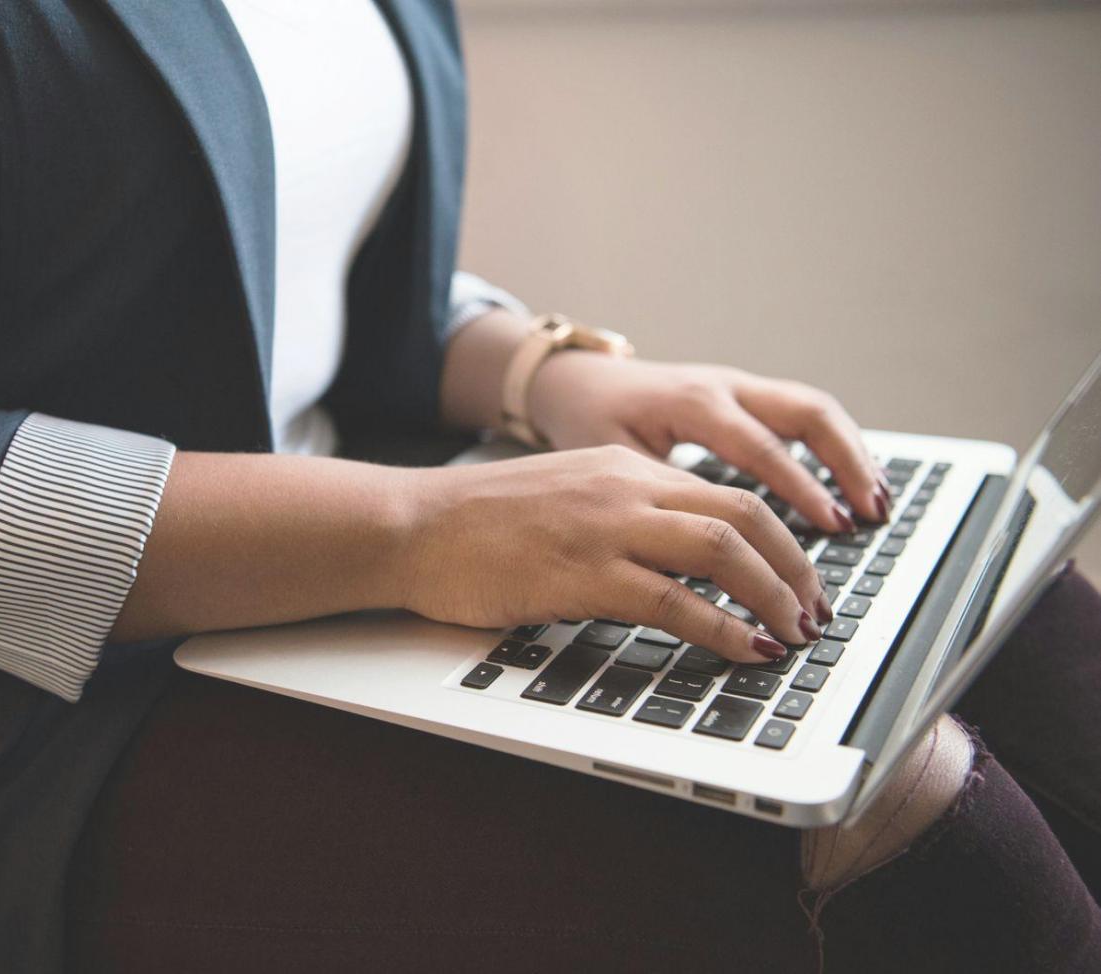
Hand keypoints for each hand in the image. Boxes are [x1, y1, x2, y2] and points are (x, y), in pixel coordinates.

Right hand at [403, 445, 831, 662]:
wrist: (412, 526)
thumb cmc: (476, 522)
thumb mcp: (565, 498)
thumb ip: (622, 515)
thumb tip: (677, 562)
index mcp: (623, 468)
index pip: (730, 493)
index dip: (782, 539)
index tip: (800, 578)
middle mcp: (625, 488)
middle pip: (745, 514)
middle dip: (797, 568)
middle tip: (815, 611)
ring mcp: (605, 529)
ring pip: (723, 550)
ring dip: (774, 596)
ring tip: (794, 634)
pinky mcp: (581, 575)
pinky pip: (675, 601)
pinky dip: (724, 629)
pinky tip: (746, 650)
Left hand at [528, 354, 890, 533]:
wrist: (574, 382)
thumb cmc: (588, 423)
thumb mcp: (614, 462)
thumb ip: (662, 498)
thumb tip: (705, 553)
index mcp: (692, 403)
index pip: (762, 448)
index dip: (801, 490)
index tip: (832, 526)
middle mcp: (723, 387)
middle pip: (807, 413)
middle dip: (846, 464)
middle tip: (872, 513)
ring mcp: (738, 386)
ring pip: (813, 409)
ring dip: (850, 453)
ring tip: (877, 503)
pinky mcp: (743, 394)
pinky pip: (801, 413)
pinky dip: (833, 446)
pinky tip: (851, 483)